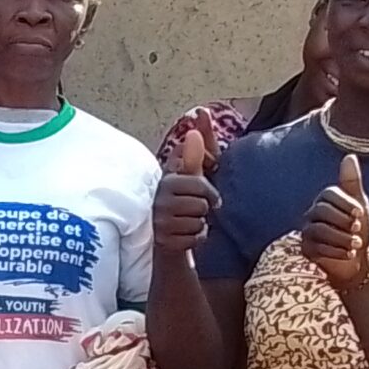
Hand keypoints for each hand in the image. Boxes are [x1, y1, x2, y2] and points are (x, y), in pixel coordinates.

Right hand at [152, 107, 220, 257]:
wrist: (162, 234)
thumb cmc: (179, 202)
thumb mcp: (186, 177)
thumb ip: (194, 155)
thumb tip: (196, 126)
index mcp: (166, 181)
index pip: (199, 184)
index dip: (209, 191)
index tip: (207, 196)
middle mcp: (160, 201)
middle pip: (201, 205)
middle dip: (203, 209)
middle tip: (195, 210)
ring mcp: (160, 222)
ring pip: (198, 223)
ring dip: (199, 225)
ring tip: (189, 222)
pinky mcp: (164, 241)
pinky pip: (194, 239)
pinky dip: (196, 238)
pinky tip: (187, 234)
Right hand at [300, 152, 368, 290]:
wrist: (355, 261)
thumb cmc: (358, 230)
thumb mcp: (359, 205)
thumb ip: (352, 182)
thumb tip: (349, 156)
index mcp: (325, 200)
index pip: (329, 194)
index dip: (345, 203)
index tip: (360, 213)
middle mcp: (312, 214)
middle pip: (322, 211)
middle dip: (342, 221)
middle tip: (358, 229)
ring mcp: (307, 232)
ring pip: (319, 230)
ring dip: (341, 238)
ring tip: (356, 244)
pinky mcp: (305, 249)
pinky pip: (317, 247)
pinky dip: (336, 251)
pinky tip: (348, 254)